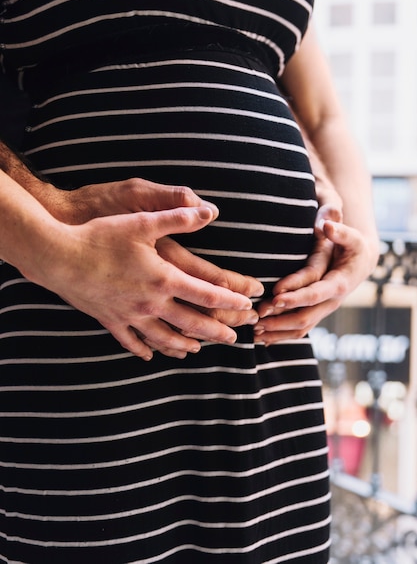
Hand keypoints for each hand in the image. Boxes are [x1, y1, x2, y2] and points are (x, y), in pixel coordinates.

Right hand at [48, 178, 263, 334]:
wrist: (58, 257)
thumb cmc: (100, 236)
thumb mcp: (142, 221)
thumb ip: (178, 217)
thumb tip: (209, 211)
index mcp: (164, 277)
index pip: (207, 293)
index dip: (231, 300)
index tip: (248, 306)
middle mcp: (152, 302)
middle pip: (192, 323)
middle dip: (217, 331)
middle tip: (234, 338)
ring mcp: (130, 315)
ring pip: (165, 338)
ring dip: (185, 345)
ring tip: (198, 350)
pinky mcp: (110, 320)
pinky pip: (131, 341)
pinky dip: (143, 349)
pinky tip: (150, 356)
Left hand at [254, 205, 377, 344]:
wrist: (361, 263)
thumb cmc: (353, 246)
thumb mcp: (351, 236)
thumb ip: (340, 231)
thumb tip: (327, 225)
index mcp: (339, 284)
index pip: (315, 293)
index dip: (295, 297)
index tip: (275, 297)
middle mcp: (332, 301)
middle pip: (305, 316)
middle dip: (280, 318)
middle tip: (257, 316)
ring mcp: (324, 310)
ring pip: (301, 328)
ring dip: (277, 332)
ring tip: (254, 331)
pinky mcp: (316, 314)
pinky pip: (299, 329)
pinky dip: (281, 335)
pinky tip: (262, 338)